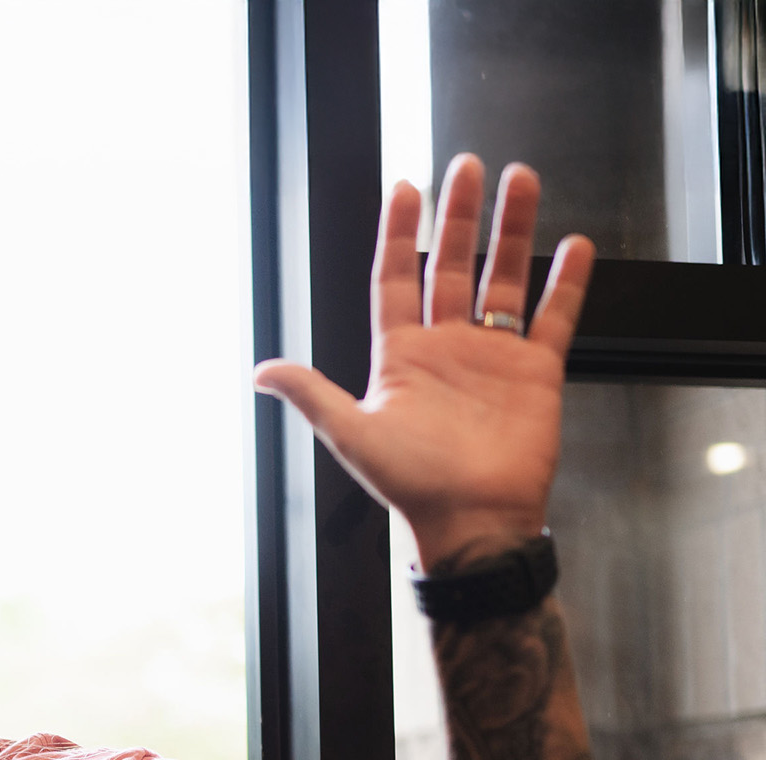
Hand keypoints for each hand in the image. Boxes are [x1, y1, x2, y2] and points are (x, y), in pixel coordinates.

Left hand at [253, 154, 594, 569]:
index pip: (397, 278)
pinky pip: (552, 317)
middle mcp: (446, 347)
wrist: (472, 520)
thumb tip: (260, 372)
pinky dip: (564, 282)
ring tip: (521, 179)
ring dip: (512, 229)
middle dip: (459, 215)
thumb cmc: (411, 484)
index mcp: (400, 356)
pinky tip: (572, 245)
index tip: (407, 187)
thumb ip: (310, 393)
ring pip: (504, 278)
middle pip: (454, 265)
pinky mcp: (536, 372)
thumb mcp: (350, 432)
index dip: (400, 233)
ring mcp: (493, 356)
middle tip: (467, 165)